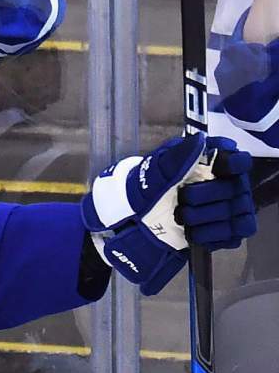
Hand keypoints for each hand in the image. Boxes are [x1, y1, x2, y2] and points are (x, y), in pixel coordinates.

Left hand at [82, 133, 255, 294]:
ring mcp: (227, 207)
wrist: (134, 223)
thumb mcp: (156, 171)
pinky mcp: (226, 232)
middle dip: (204, 196)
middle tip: (182, 198)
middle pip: (235, 189)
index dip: (230, 165)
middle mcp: (224, 183)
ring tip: (180, 216)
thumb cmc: (145, 191)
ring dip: (203, 217)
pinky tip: (191, 231)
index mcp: (209, 162)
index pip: (238, 160)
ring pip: (235, 212)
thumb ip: (179, 155)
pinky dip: (210, 234)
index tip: (216, 170)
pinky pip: (233, 234)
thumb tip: (201, 138)